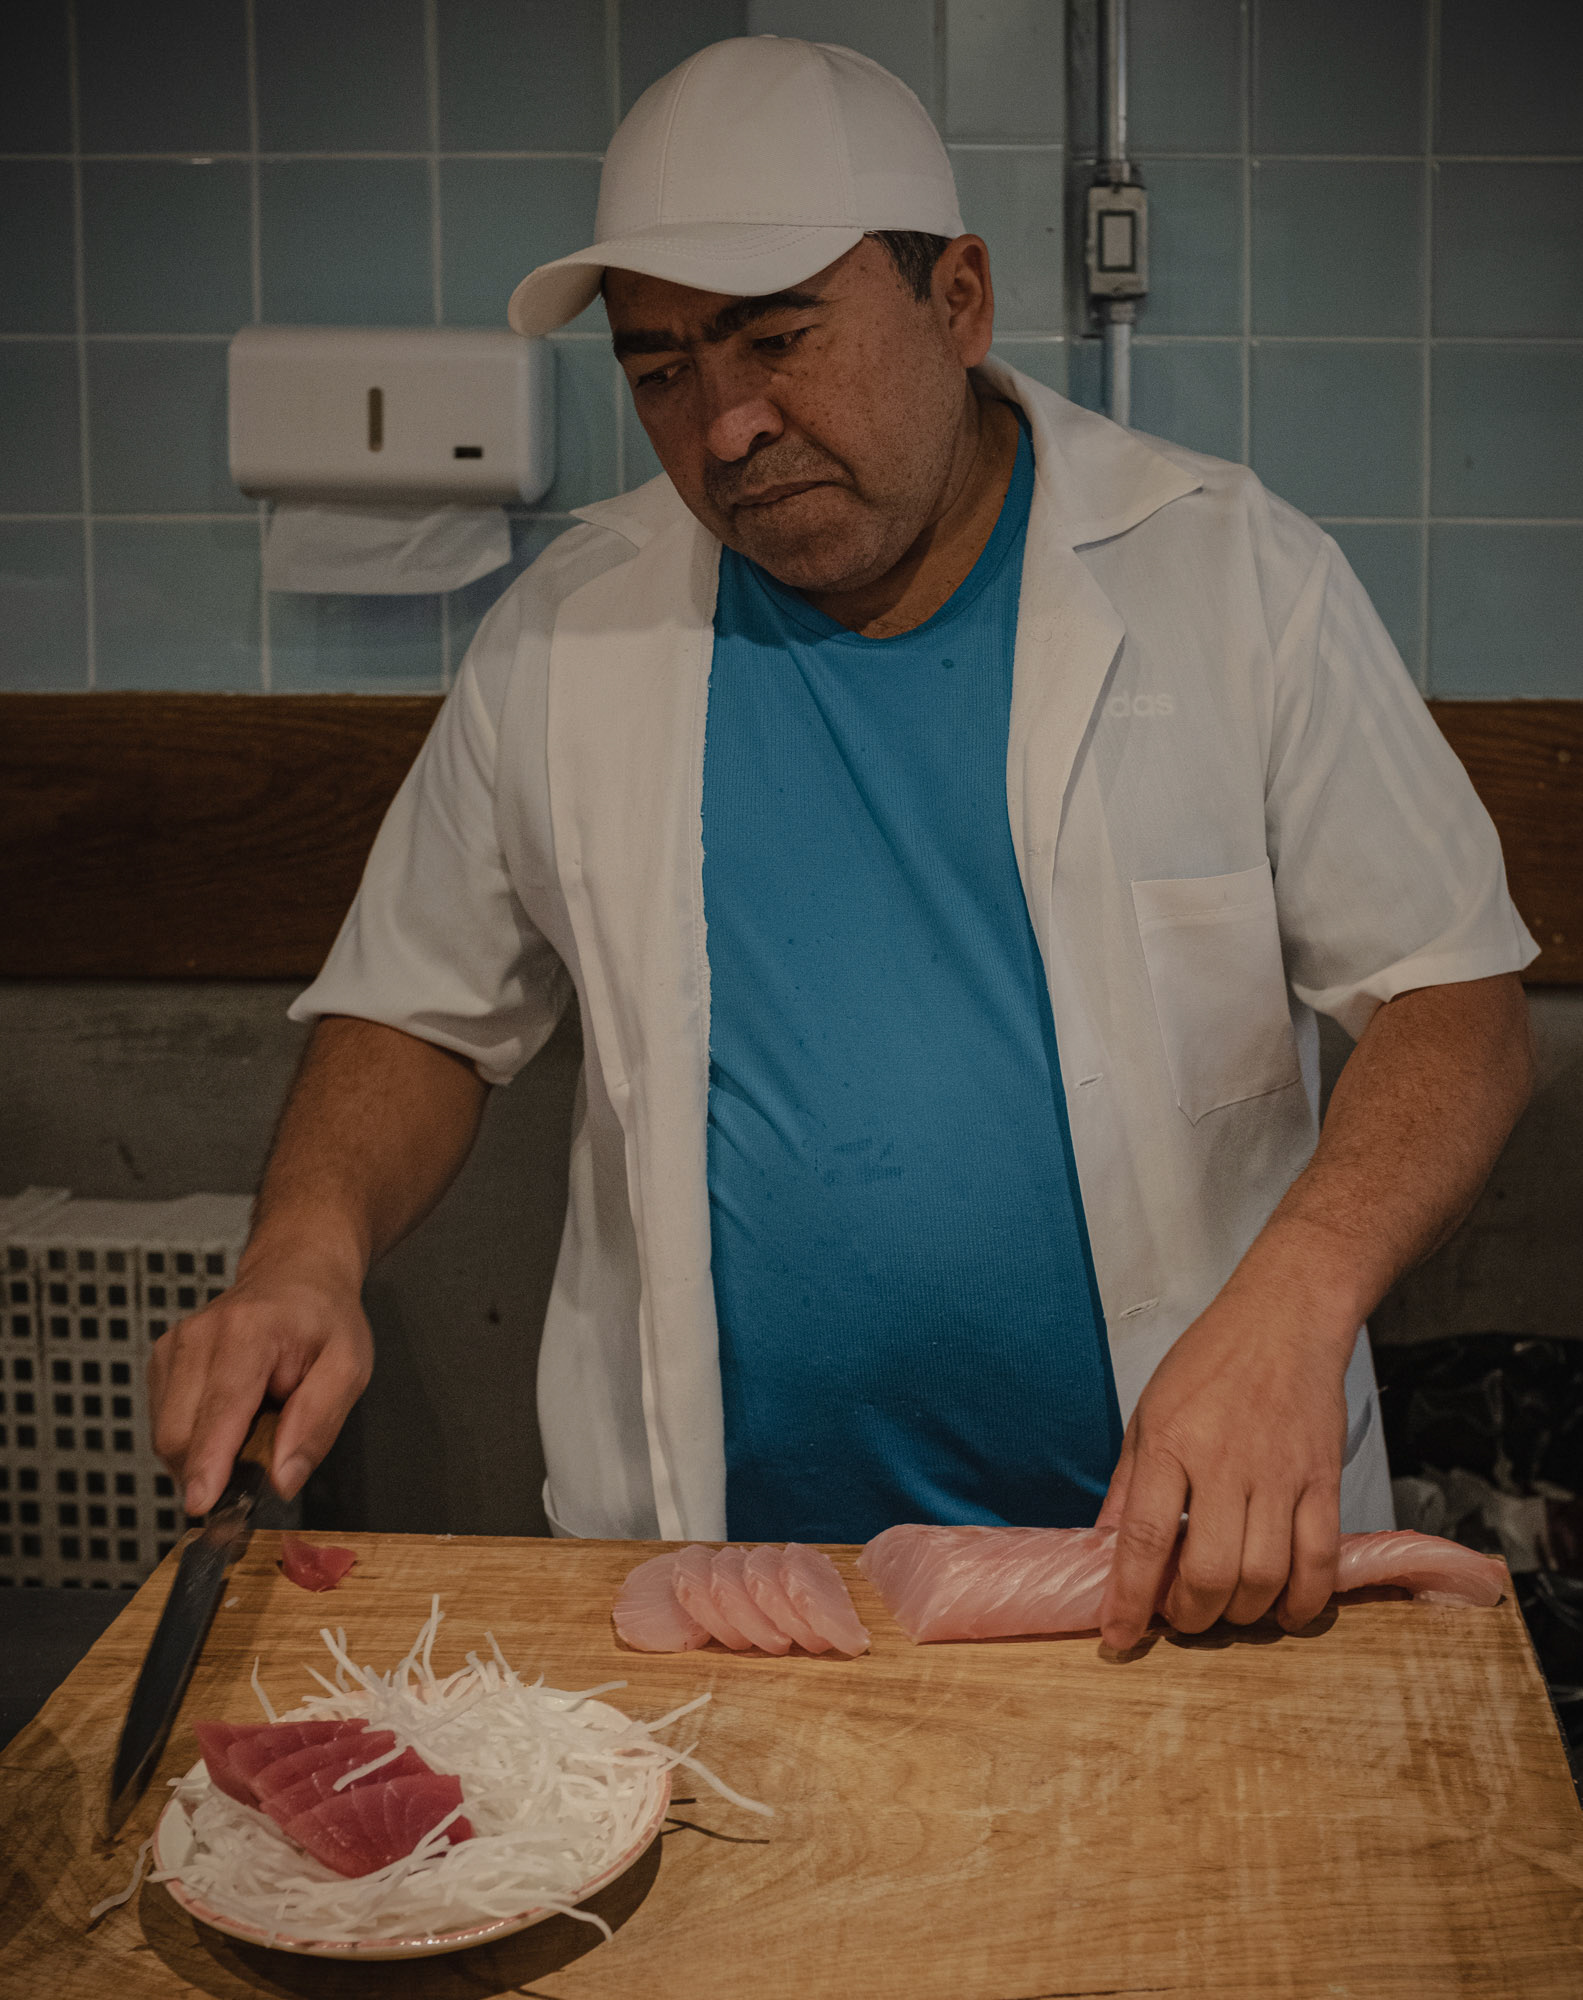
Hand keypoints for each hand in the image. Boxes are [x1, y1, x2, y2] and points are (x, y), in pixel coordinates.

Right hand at [148, 1255, 372, 1516]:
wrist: (296, 1274)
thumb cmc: (323, 1319)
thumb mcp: (349, 1368)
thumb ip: (318, 1424)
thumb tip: (282, 1479)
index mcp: (249, 1332)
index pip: (221, 1408)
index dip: (209, 1462)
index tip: (202, 1503)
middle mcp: (199, 1335)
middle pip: (180, 1433)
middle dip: (211, 1469)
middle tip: (259, 1463)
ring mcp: (173, 1346)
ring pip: (166, 1435)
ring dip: (204, 1454)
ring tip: (252, 1424)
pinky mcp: (161, 1360)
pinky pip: (165, 1424)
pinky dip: (195, 1437)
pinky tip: (230, 1417)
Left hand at [1095, 1288, 1349, 1651]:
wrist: (1284, 1320)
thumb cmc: (1208, 1363)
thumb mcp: (1148, 1413)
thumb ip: (1129, 1484)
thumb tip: (1103, 1547)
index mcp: (1169, 1444)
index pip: (1143, 1538)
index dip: (1128, 1598)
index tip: (1117, 1638)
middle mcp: (1223, 1464)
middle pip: (1211, 1571)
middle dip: (1191, 1615)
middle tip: (1181, 1617)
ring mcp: (1279, 1474)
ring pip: (1265, 1575)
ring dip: (1242, 1614)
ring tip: (1225, 1611)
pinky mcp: (1324, 1481)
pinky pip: (1320, 1559)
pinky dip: (1303, 1599)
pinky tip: (1283, 1611)